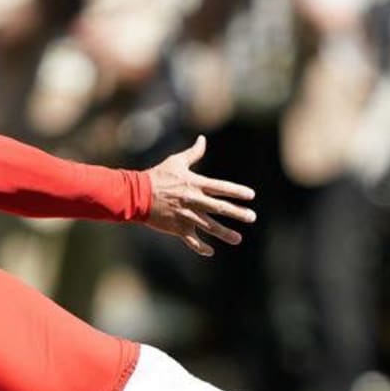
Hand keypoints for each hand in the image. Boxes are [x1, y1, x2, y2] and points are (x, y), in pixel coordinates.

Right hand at [144, 135, 255, 255]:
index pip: (221, 187)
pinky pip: (192, 240)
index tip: (251, 196)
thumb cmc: (157, 176)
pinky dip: (201, 247)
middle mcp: (194, 200)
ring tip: (238, 239)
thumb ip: (193, 153)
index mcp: (195, 184)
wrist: (137, 195)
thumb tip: (202, 139)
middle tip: (252, 217)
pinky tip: (211, 251)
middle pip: (220, 208)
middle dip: (238, 213)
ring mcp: (186, 215)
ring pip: (210, 227)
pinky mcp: (177, 227)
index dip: (237, 191)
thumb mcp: (176, 162)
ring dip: (225, 233)